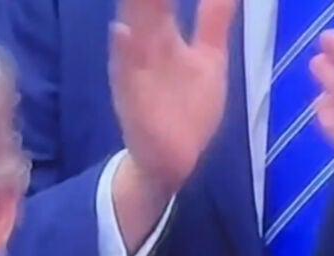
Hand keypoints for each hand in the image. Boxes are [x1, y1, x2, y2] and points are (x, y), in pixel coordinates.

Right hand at [109, 0, 236, 250]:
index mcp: (163, 36)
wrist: (173, 161)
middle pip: (143, 3)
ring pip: (132, 29)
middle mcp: (145, 48)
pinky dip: (123, 55)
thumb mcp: (208, 57)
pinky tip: (121, 33)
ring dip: (131, 7)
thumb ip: (212, 18)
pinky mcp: (134, 101)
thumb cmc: (188, 108)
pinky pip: (127, 75)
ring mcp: (136, 73)